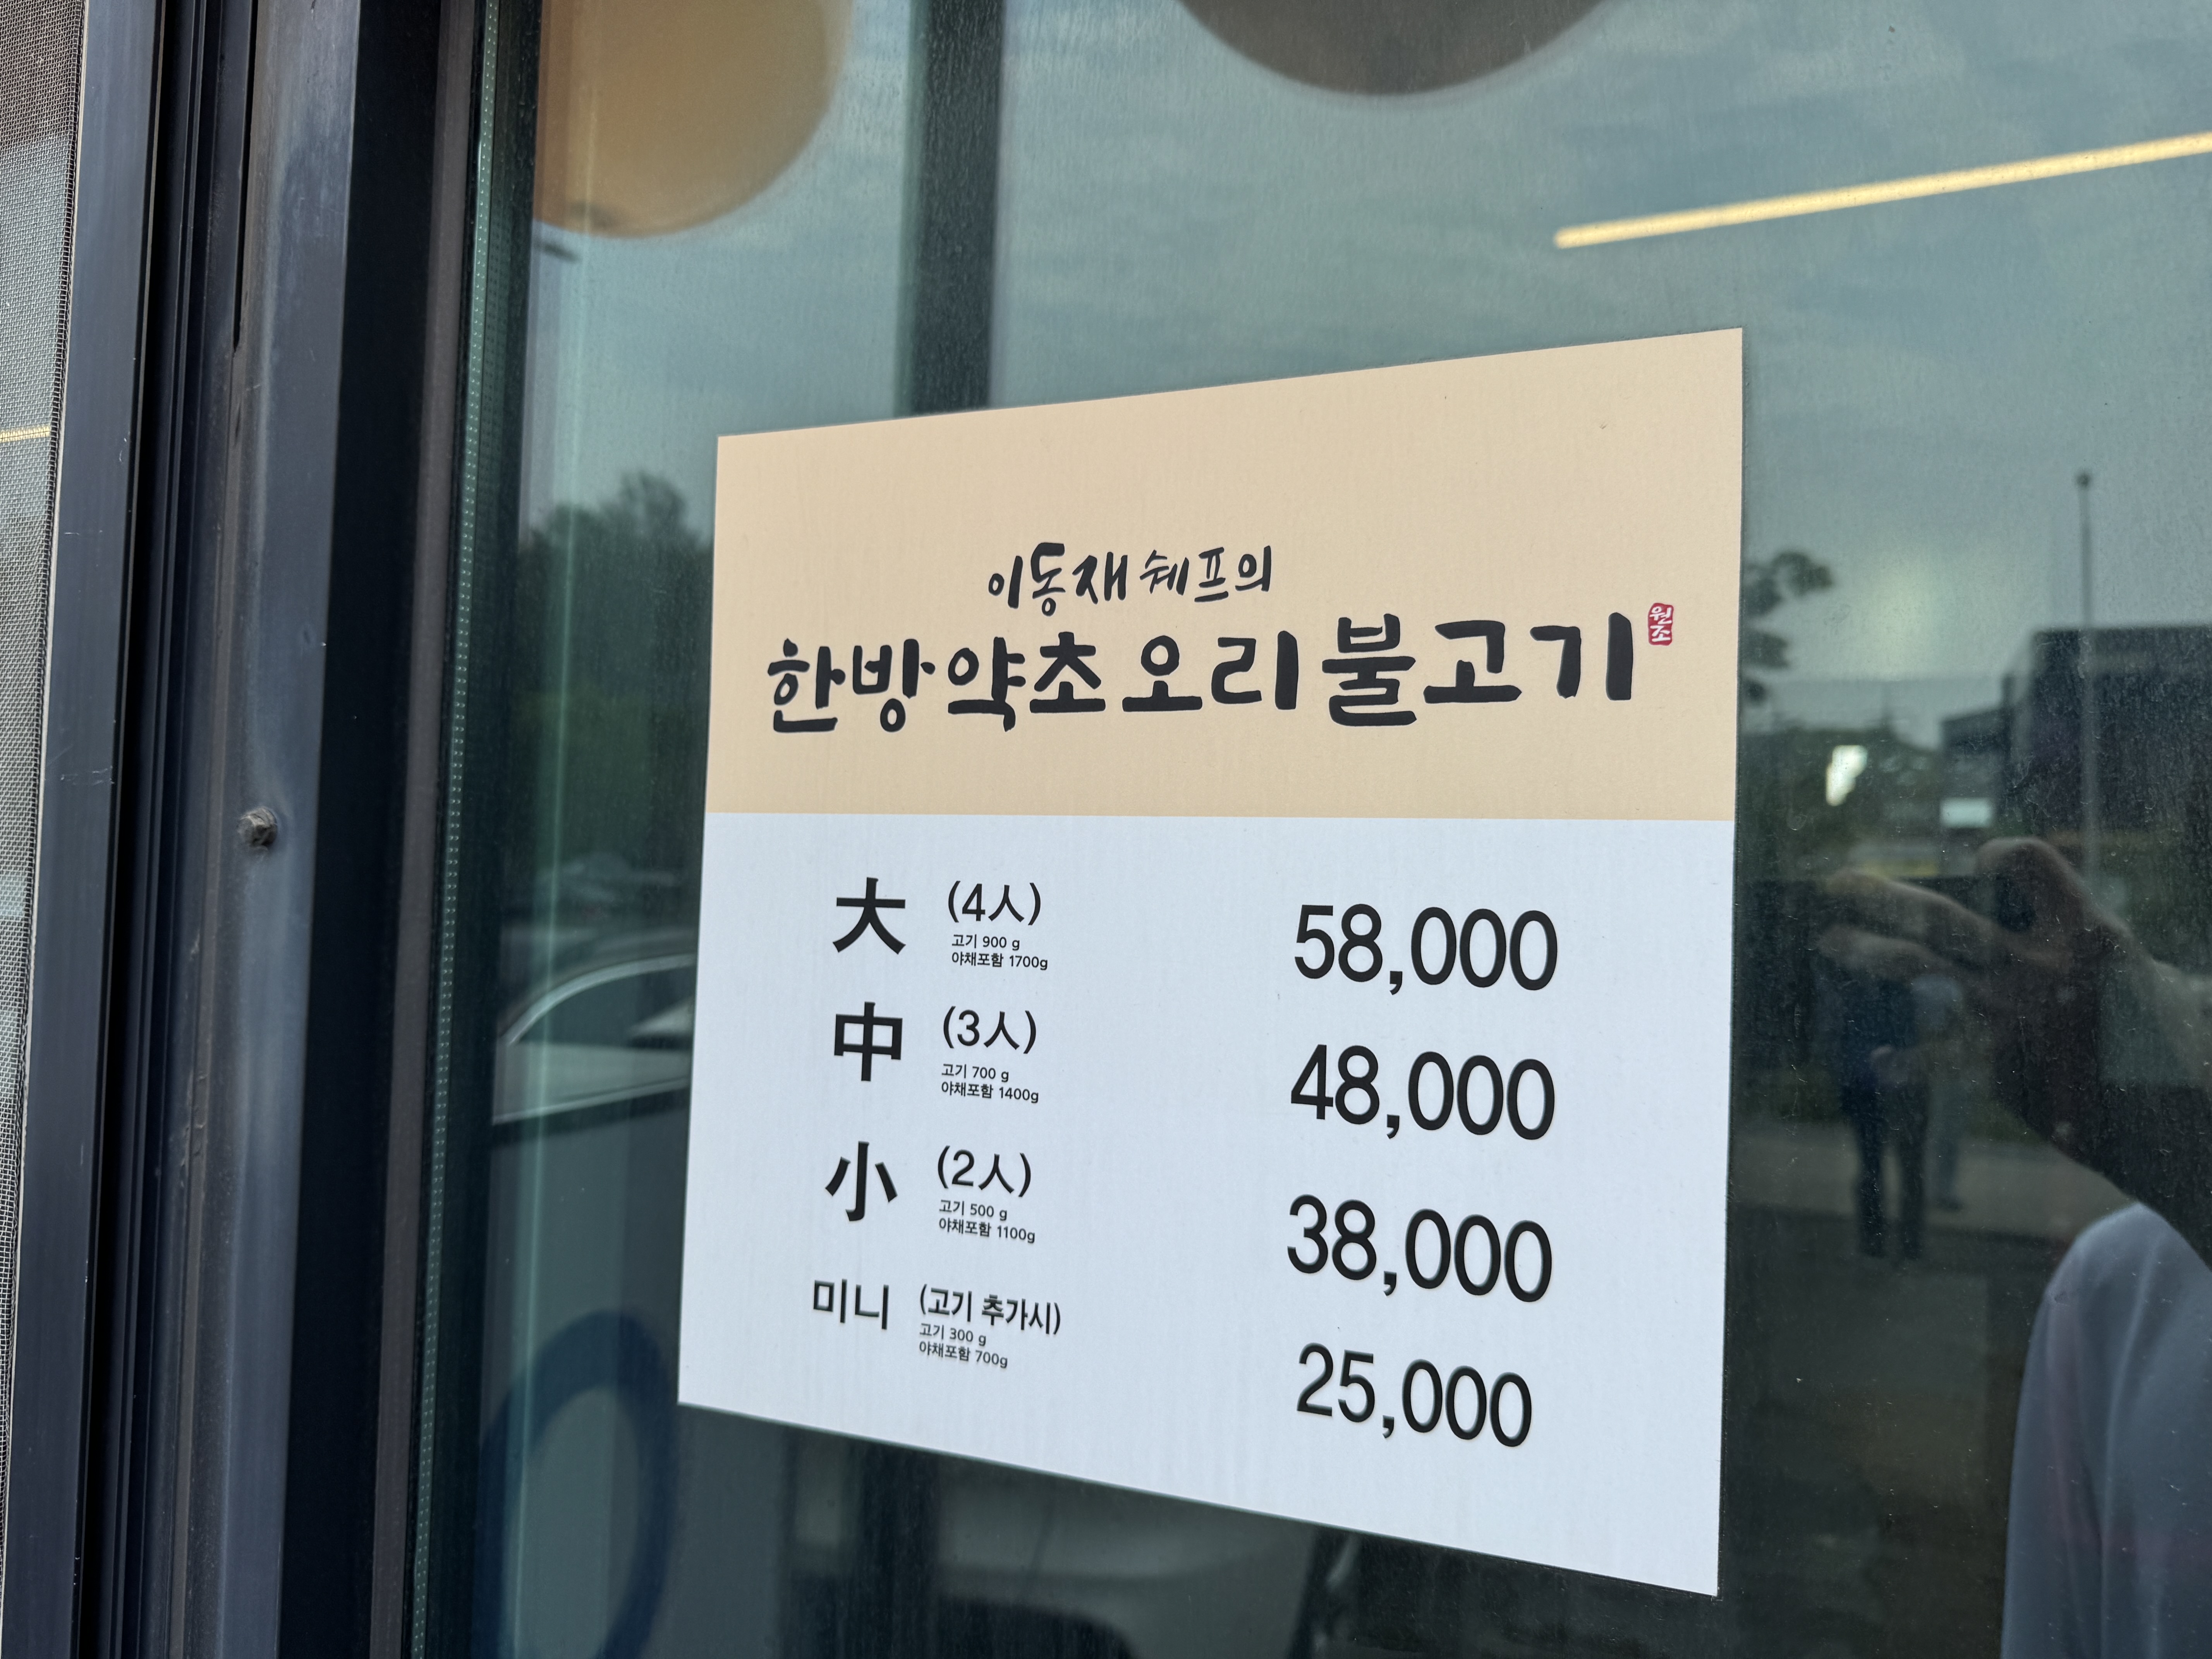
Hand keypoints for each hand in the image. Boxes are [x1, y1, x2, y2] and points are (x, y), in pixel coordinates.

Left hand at [1818, 839, 2211, 1259]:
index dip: (2011, 855)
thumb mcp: (2151, 982)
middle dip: (1883, 896)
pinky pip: (1937, 1057)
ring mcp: (2016, 1015)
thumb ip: (2105, 955)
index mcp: (2091, 934)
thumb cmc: (2170, 1047)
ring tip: (1826, 939)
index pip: (2039, 865)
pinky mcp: (2004, 1068)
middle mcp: (2044, 966)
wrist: (2186, 1122)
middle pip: (1945, 917)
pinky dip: (1906, 1061)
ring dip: (1868, 952)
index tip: (1983, 858)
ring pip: (1921, 970)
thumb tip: (2078, 951)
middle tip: (1833, 881)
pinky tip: (1878, 1062)